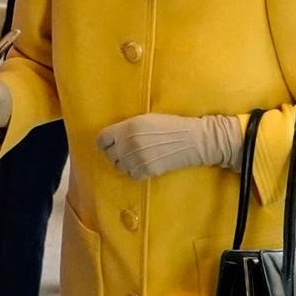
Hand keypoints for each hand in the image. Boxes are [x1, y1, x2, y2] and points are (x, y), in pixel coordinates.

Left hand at [95, 113, 244, 179]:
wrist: (193, 139)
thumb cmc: (171, 126)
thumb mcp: (146, 119)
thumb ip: (127, 128)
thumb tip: (112, 137)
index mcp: (127, 127)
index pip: (101, 140)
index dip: (105, 143)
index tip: (111, 144)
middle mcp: (129, 143)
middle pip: (109, 155)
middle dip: (116, 154)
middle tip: (128, 151)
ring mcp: (137, 158)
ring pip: (120, 166)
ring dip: (126, 164)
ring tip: (139, 157)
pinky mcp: (147, 170)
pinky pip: (132, 175)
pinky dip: (136, 172)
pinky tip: (145, 164)